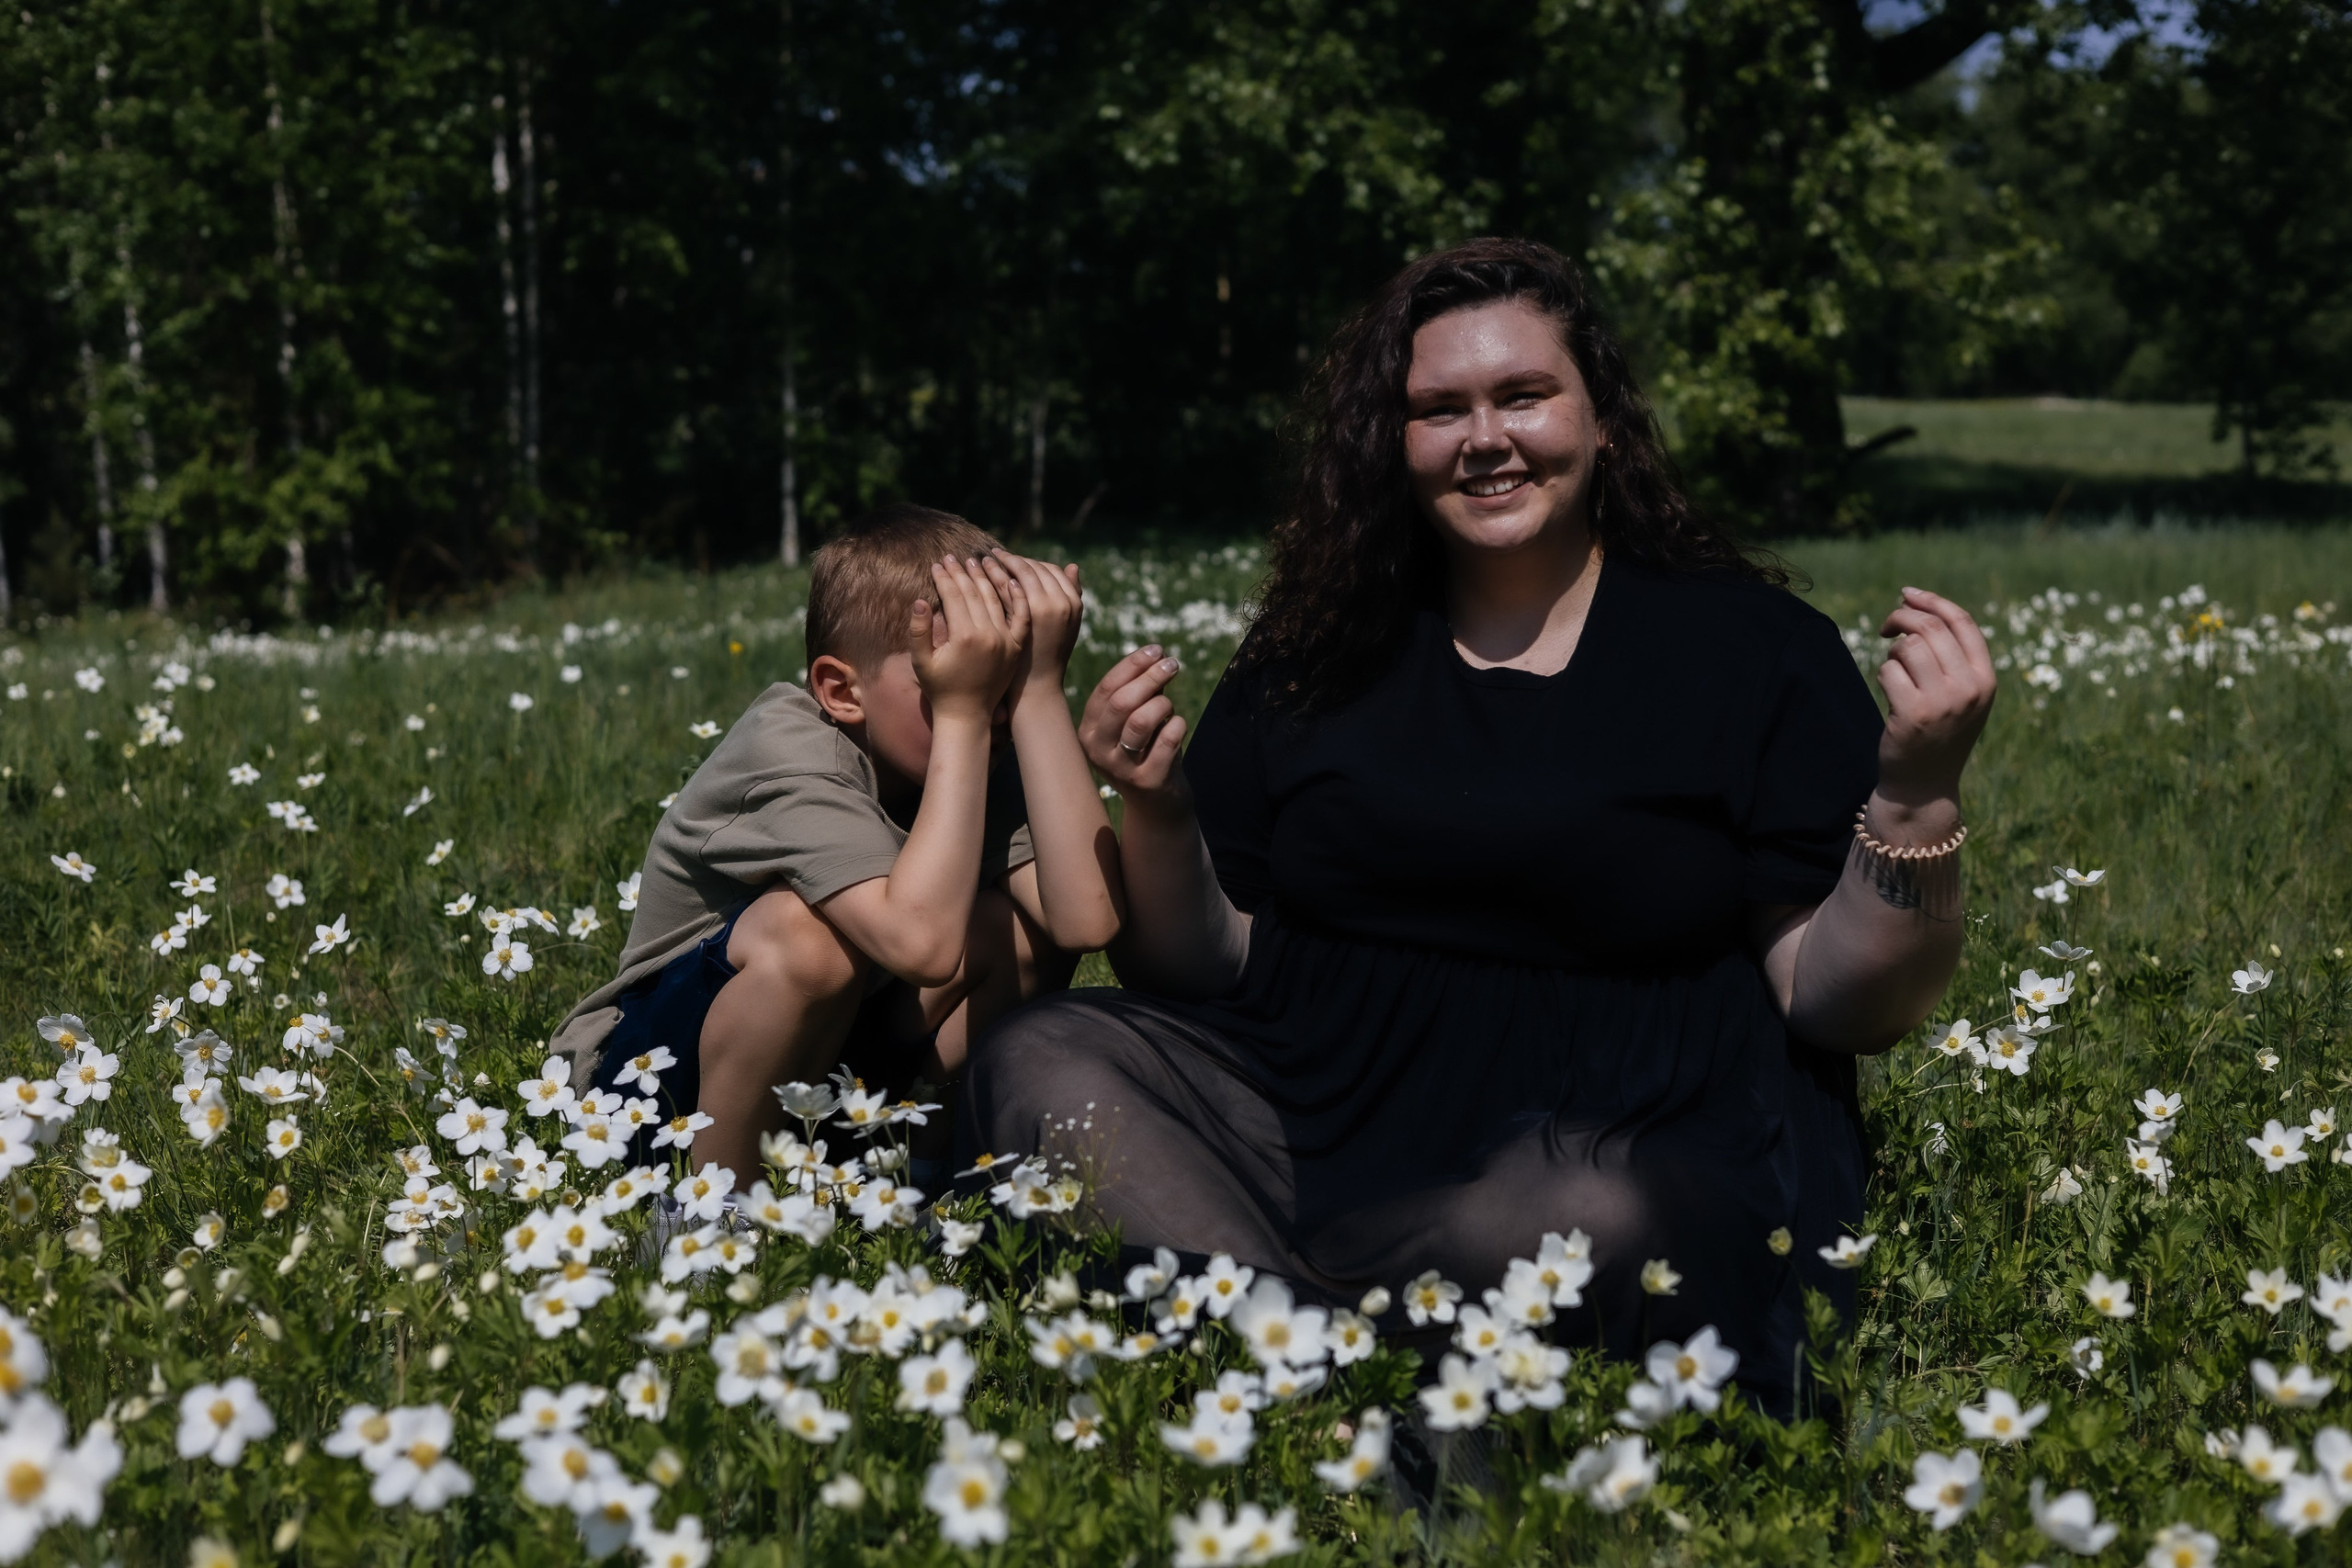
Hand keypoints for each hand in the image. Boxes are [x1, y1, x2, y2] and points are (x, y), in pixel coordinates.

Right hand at [907, 556, 1024, 721]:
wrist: (968, 714)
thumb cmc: (939, 688)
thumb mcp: (921, 661)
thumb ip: (919, 631)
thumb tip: (920, 601)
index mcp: (964, 637)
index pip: (954, 597)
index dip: (944, 578)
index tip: (938, 563)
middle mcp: (989, 636)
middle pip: (976, 593)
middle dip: (963, 573)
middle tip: (955, 556)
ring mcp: (1006, 641)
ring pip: (998, 599)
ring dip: (988, 577)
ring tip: (978, 561)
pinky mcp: (1017, 646)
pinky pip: (1021, 616)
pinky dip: (1017, 597)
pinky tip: (1011, 580)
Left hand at [981, 551, 1085, 700]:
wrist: (1035, 686)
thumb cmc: (1048, 653)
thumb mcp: (1067, 624)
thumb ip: (1070, 595)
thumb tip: (1072, 565)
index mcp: (1072, 603)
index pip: (1051, 570)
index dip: (1032, 563)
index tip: (1016, 559)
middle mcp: (1057, 604)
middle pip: (1033, 568)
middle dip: (1013, 559)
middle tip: (996, 554)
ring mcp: (1037, 611)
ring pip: (1017, 574)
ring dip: (1000, 564)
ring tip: (984, 560)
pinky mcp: (1015, 620)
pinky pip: (1003, 590)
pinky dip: (992, 579)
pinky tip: (979, 577)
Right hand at [1079, 645, 1188, 812]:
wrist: (1156, 805)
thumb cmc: (1147, 753)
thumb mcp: (1134, 723)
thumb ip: (1140, 693)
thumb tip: (1157, 656)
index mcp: (1088, 731)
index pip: (1106, 689)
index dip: (1133, 665)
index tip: (1157, 649)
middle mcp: (1097, 750)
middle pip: (1122, 702)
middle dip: (1151, 676)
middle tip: (1173, 664)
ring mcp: (1121, 769)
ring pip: (1142, 720)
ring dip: (1163, 704)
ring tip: (1169, 706)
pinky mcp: (1147, 781)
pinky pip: (1168, 739)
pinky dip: (1178, 725)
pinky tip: (1177, 727)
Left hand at [1875, 586, 1994, 808]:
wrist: (1924, 784)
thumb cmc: (1938, 731)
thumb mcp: (1960, 694)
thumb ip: (1951, 656)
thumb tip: (1918, 605)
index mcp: (1986, 678)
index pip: (1962, 622)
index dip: (1932, 601)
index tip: (1907, 593)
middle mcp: (1970, 688)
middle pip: (1930, 628)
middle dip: (1901, 618)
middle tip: (1886, 627)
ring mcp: (1942, 702)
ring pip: (1908, 647)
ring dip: (1893, 653)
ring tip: (1896, 674)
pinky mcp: (1913, 715)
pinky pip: (1888, 671)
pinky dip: (1883, 676)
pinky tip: (1890, 695)